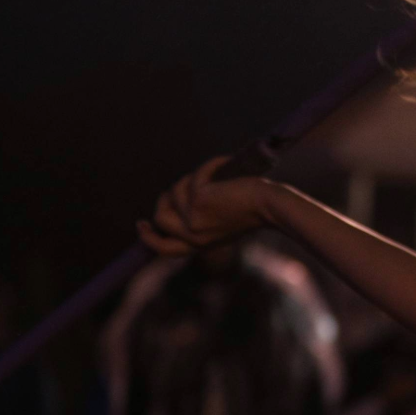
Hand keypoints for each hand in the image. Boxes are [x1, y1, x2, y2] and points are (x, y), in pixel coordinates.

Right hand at [138, 155, 272, 255]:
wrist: (273, 206)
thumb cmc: (257, 210)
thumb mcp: (224, 224)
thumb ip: (201, 221)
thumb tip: (174, 201)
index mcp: (200, 245)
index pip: (164, 249)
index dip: (148, 237)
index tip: (141, 223)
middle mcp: (193, 237)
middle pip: (159, 218)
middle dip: (167, 198)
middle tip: (185, 185)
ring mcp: (194, 220)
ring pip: (174, 192)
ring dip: (193, 178)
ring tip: (218, 176)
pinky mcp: (198, 201)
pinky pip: (193, 176)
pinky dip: (209, 166)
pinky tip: (225, 165)